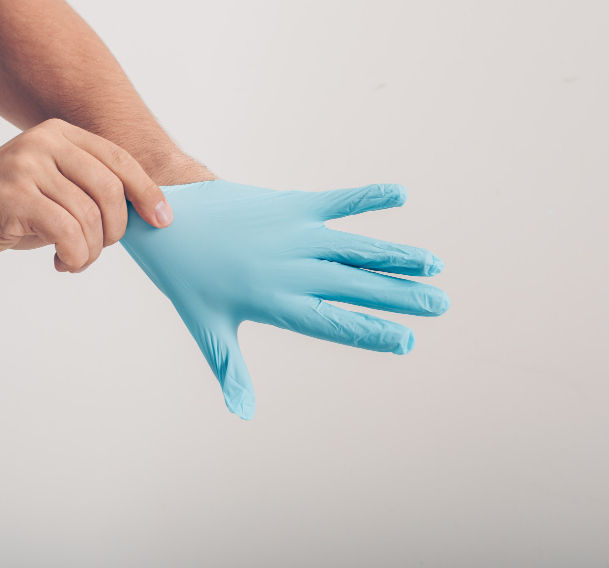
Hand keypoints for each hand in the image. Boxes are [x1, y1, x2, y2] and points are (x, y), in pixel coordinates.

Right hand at [0, 119, 171, 271]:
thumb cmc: (5, 208)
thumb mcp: (51, 187)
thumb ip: (88, 189)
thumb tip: (143, 212)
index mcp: (60, 134)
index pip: (120, 159)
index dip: (147, 191)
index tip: (163, 220)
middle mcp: (45, 142)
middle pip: (110, 190)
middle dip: (114, 231)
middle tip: (95, 250)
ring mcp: (28, 166)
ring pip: (89, 217)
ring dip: (89, 252)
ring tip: (73, 261)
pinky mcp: (14, 195)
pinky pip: (66, 232)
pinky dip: (74, 256)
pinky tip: (61, 264)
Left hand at [120, 180, 449, 418]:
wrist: (168, 222)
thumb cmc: (188, 280)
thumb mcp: (209, 328)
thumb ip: (232, 370)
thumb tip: (242, 414)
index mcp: (275, 302)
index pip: (333, 323)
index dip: (372, 331)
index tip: (406, 340)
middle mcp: (291, 269)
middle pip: (355, 285)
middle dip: (400, 295)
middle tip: (439, 304)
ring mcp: (294, 235)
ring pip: (355, 248)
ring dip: (396, 254)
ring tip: (433, 263)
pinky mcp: (291, 205)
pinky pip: (336, 201)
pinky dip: (366, 198)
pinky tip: (400, 194)